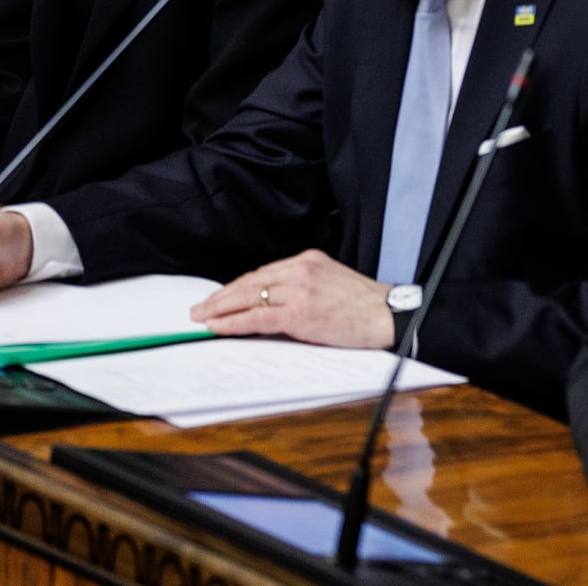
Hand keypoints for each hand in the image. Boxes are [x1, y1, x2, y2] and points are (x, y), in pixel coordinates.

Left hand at [190, 249, 394, 348]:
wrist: (387, 314)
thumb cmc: (364, 305)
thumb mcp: (331, 283)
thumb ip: (302, 288)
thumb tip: (272, 306)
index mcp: (308, 260)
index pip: (263, 273)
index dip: (238, 287)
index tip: (222, 296)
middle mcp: (300, 270)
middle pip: (250, 281)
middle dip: (222, 296)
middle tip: (200, 307)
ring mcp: (299, 290)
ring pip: (249, 297)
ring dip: (221, 308)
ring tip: (202, 317)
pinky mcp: (298, 313)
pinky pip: (256, 317)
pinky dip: (233, 322)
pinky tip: (218, 326)